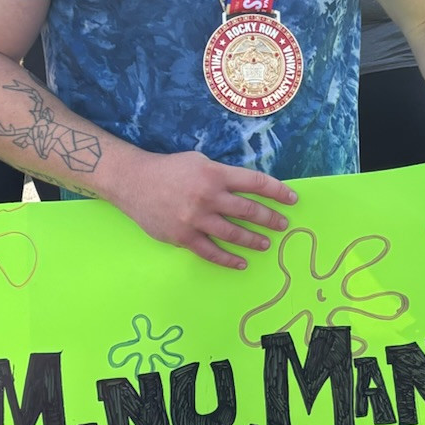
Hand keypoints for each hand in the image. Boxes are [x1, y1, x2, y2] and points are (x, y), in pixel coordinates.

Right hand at [117, 150, 297, 270]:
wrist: (133, 181)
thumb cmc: (169, 169)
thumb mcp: (199, 161)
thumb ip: (222, 175)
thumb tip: (247, 188)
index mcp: (215, 174)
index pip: (255, 182)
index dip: (277, 191)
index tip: (292, 199)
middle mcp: (208, 196)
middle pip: (249, 210)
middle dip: (270, 219)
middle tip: (282, 225)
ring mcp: (196, 219)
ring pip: (233, 233)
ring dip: (254, 240)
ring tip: (266, 244)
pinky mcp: (183, 237)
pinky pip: (211, 252)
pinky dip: (228, 259)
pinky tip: (241, 263)